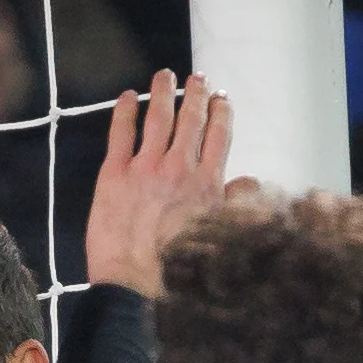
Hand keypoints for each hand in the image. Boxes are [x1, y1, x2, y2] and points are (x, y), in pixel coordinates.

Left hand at [85, 69, 234, 298]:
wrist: (136, 286)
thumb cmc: (178, 271)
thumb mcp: (217, 237)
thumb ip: (232, 204)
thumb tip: (248, 181)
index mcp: (207, 184)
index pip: (219, 136)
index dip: (221, 113)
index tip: (221, 99)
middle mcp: (179, 169)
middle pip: (191, 119)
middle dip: (196, 94)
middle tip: (196, 78)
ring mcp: (145, 168)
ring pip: (158, 117)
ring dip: (163, 92)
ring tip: (164, 76)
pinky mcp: (114, 174)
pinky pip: (120, 132)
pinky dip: (124, 110)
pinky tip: (127, 96)